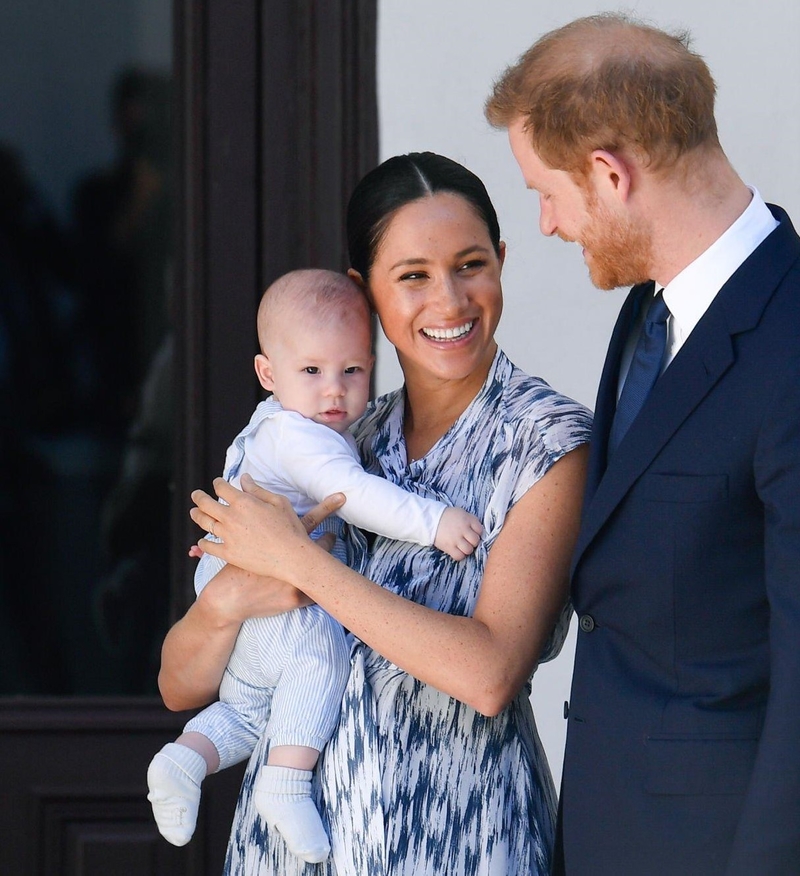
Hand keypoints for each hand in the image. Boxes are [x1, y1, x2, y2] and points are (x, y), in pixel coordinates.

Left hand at [189, 474, 344, 579]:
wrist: (292, 556)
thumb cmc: (289, 527)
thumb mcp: (278, 502)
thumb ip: (257, 490)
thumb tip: (243, 478)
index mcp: (243, 502)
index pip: (222, 488)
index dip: (217, 483)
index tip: (217, 483)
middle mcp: (231, 517)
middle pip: (206, 504)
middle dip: (198, 497)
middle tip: (195, 495)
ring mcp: (228, 536)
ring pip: (204, 523)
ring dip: (197, 515)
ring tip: (194, 512)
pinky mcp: (228, 554)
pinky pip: (209, 547)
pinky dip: (203, 543)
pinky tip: (201, 541)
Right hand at [433, 507, 483, 560]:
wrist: (431, 519)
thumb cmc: (448, 516)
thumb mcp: (462, 513)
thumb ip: (471, 521)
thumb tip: (479, 531)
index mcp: (467, 520)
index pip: (480, 530)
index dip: (478, 533)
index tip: (472, 533)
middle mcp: (463, 530)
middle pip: (475, 541)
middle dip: (473, 542)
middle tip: (467, 540)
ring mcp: (456, 539)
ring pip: (469, 550)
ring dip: (467, 549)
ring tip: (462, 546)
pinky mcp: (449, 547)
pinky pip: (459, 556)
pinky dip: (460, 555)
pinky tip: (457, 550)